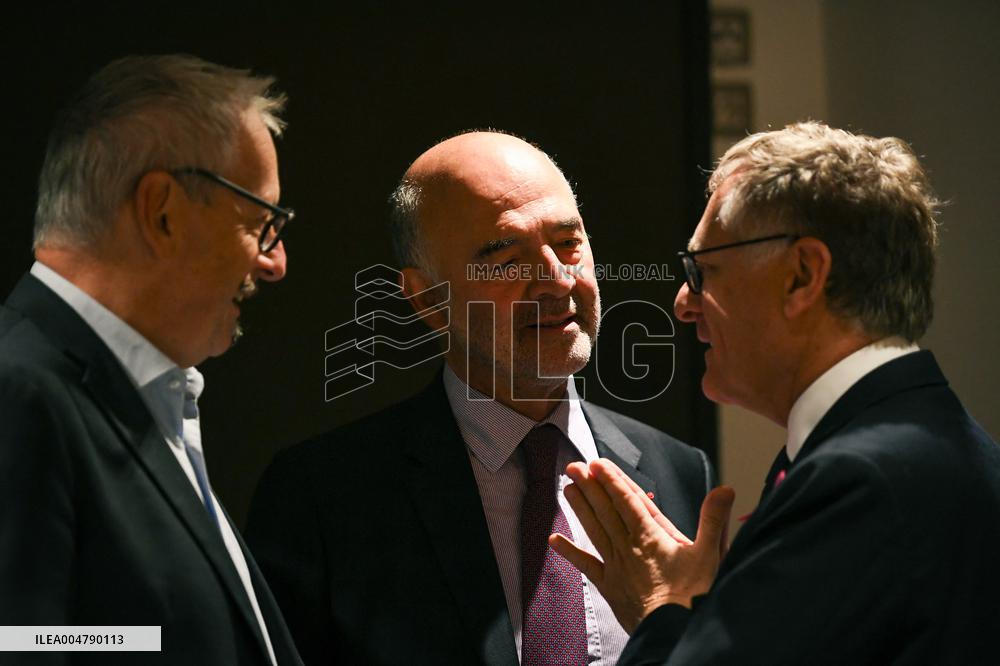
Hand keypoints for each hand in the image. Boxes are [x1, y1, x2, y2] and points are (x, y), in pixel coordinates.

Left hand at [549, 459, 733, 632]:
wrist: (673, 631)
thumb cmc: (694, 596)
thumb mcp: (710, 554)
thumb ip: (714, 519)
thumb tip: (725, 489)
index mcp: (652, 536)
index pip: (628, 501)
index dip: (612, 481)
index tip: (598, 464)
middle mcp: (629, 547)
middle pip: (606, 510)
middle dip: (590, 486)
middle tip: (574, 466)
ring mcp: (617, 565)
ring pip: (595, 530)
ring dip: (580, 508)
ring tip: (567, 488)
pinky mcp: (609, 585)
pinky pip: (586, 565)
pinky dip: (570, 552)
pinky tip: (554, 540)